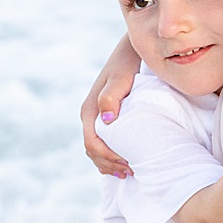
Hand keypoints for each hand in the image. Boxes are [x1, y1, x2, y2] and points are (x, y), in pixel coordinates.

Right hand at [80, 36, 139, 177]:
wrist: (131, 50)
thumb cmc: (127, 64)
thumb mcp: (120, 79)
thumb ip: (111, 97)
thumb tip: (106, 120)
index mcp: (89, 110)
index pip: (92, 143)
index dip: (108, 158)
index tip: (128, 163)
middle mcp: (89, 115)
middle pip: (92, 150)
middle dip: (109, 164)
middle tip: (133, 171)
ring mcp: (96, 117)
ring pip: (96, 149)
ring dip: (109, 163)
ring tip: (130, 170)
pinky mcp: (104, 116)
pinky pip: (102, 142)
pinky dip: (110, 156)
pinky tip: (125, 160)